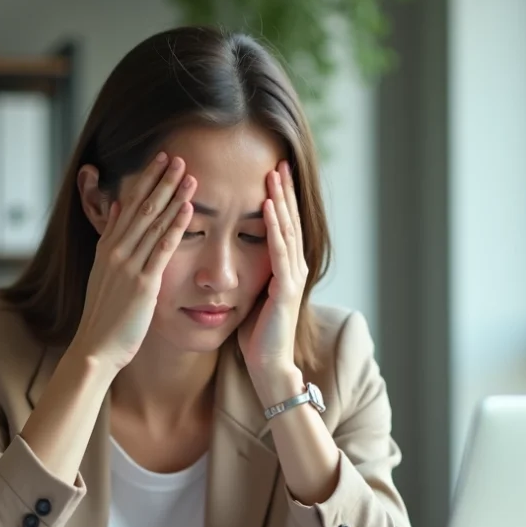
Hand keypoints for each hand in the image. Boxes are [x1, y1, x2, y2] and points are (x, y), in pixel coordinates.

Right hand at [70, 153, 196, 371]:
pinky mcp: (143, 285)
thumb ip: (110, 239)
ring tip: (189, 175)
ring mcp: (128, 267)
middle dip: (161, 180)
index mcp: (107, 248)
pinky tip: (188, 210)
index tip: (160, 159)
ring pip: (153, 224)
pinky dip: (175, 227)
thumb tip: (115, 207)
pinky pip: (162, 250)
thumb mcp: (102, 272)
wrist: (96, 347)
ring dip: (172, 197)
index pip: (128, 205)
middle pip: (142, 208)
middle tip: (178, 157)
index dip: (146, 180)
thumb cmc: (103, 315)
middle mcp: (116, 252)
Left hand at [239, 161, 307, 394]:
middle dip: (283, 190)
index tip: (270, 171)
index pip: (282, 225)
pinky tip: (267, 207)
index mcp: (285, 268)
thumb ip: (248, 274)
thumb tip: (232, 256)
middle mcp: (293, 268)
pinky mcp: (285, 288)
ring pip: (287, 229)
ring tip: (274, 173)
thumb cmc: (257, 336)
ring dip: (281, 200)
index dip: (278, 198)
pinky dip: (273, 227)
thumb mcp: (251, 296)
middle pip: (289, 220)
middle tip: (278, 160)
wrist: (268, 366)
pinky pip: (279, 251)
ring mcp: (292, 277)